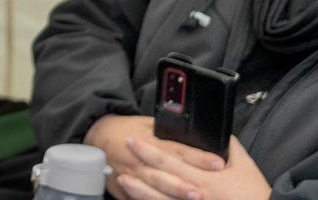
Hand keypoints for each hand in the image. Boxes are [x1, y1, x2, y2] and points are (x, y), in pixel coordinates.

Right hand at [83, 117, 218, 199]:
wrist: (99, 136)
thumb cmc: (128, 129)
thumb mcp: (149, 124)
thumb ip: (171, 134)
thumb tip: (201, 139)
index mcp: (149, 140)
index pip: (177, 150)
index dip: (198, 157)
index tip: (218, 163)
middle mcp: (140, 160)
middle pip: (166, 173)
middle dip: (184, 183)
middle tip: (205, 190)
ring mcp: (132, 176)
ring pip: (155, 189)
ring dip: (173, 195)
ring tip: (192, 198)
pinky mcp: (125, 189)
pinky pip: (140, 198)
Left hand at [116, 134, 266, 199]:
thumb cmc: (254, 194)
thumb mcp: (244, 165)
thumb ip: (230, 148)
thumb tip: (220, 134)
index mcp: (203, 179)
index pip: (168, 161)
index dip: (147, 150)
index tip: (133, 140)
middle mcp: (192, 196)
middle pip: (157, 180)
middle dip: (138, 166)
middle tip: (122, 155)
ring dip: (138, 190)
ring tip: (123, 179)